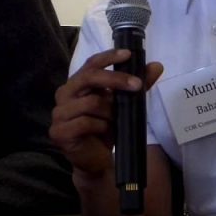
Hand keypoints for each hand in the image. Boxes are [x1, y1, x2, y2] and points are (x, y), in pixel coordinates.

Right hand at [50, 49, 162, 175]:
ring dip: (110, 112)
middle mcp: (64, 94)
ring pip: (91, 103)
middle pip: (89, 78)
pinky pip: (85, 123)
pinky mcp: (59, 131)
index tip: (128, 55)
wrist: (96, 160)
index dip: (108, 57)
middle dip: (115, 79)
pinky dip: (101, 126)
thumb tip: (157, 66)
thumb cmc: (105, 128)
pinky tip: (105, 132)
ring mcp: (59, 113)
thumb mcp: (123, 104)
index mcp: (77, 84)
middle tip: (137, 85)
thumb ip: (136, 85)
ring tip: (115, 121)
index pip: (90, 64)